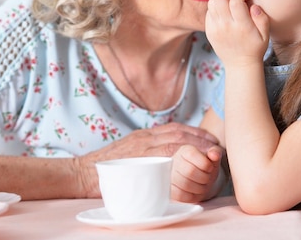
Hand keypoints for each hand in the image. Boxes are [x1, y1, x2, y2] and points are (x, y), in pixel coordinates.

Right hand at [75, 123, 219, 196]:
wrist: (83, 172)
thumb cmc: (105, 166)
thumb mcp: (128, 152)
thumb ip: (146, 151)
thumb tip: (168, 156)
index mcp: (143, 135)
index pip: (175, 128)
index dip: (195, 132)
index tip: (209, 139)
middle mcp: (144, 138)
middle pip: (179, 132)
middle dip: (200, 138)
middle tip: (216, 146)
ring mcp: (141, 148)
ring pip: (175, 141)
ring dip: (196, 146)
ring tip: (211, 153)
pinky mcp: (138, 158)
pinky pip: (164, 153)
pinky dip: (181, 153)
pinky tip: (193, 160)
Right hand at [170, 144, 223, 202]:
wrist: (197, 181)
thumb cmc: (204, 169)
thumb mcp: (212, 159)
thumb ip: (215, 153)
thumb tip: (215, 154)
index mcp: (185, 151)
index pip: (192, 155)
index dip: (205, 164)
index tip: (209, 168)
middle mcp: (174, 161)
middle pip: (190, 171)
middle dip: (204, 178)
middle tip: (206, 178)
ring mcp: (169, 176)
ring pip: (185, 184)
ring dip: (199, 188)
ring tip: (201, 185)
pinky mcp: (169, 190)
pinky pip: (180, 195)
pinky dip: (191, 196)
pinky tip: (194, 191)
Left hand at [206, 0, 268, 66]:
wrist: (240, 64)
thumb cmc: (255, 48)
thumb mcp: (265, 34)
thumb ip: (261, 18)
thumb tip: (253, 6)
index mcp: (242, 26)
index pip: (235, 1)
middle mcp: (226, 26)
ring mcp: (215, 29)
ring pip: (211, 4)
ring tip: (228, 1)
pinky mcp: (209, 31)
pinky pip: (208, 13)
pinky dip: (215, 8)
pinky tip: (223, 11)